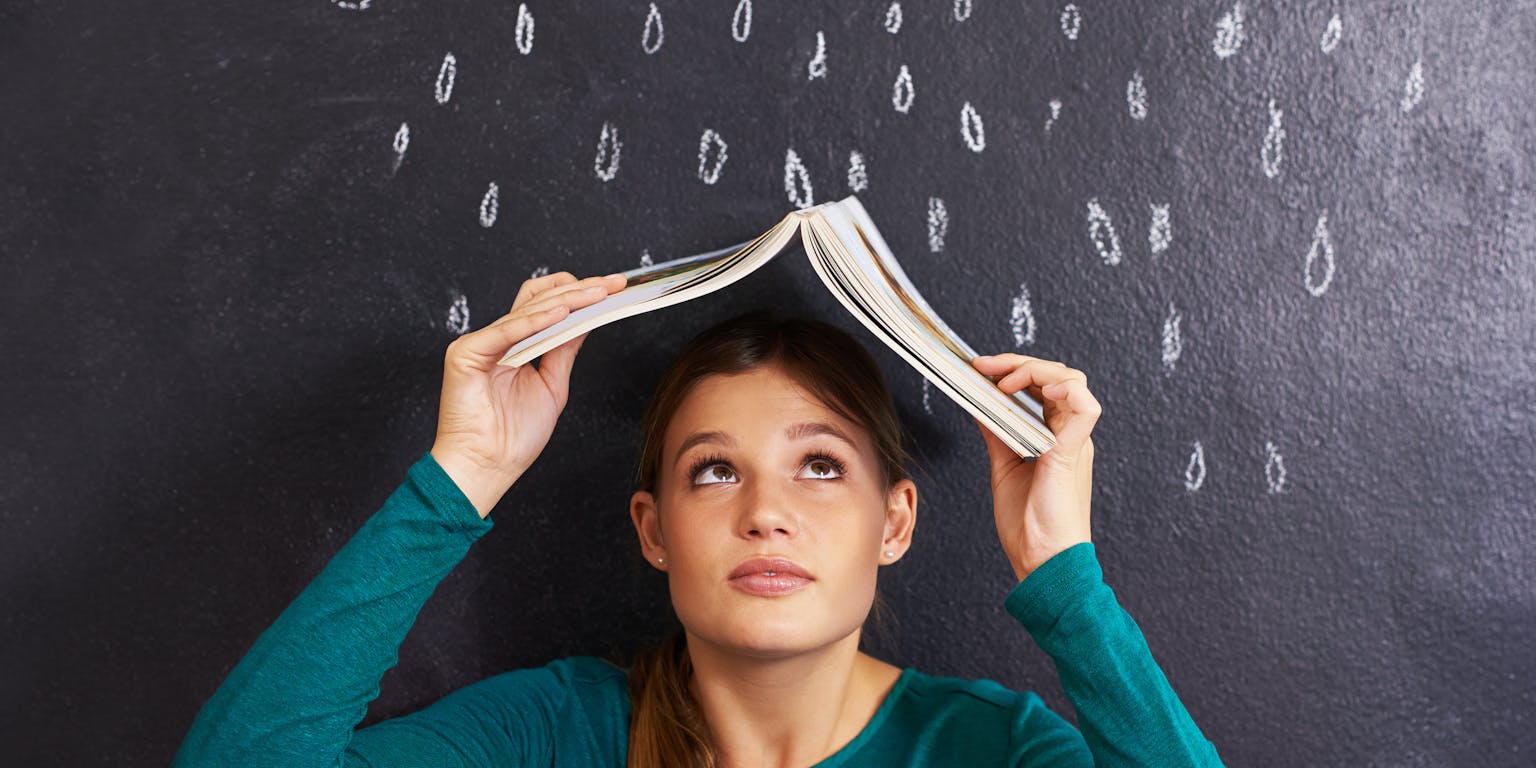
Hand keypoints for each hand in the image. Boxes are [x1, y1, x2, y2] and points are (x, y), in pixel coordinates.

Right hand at [430, 271, 626, 517]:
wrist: (486, 468)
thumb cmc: (512, 438)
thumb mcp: (551, 386)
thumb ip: (563, 351)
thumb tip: (584, 320)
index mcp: (514, 345)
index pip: (547, 306)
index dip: (580, 295)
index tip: (614, 289)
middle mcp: (496, 338)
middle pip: (539, 299)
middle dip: (581, 290)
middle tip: (614, 284)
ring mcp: (479, 343)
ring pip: (527, 309)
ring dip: (567, 300)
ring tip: (599, 293)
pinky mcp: (465, 353)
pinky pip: (505, 331)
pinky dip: (534, 321)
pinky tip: (562, 313)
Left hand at [970, 354, 1101, 581]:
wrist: (1042, 562)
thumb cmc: (1028, 525)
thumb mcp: (1004, 467)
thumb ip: (997, 433)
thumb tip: (980, 404)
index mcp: (1056, 438)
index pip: (1044, 387)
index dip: (1016, 370)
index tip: (981, 369)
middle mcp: (1069, 436)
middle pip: (1057, 376)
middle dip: (1019, 363)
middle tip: (985, 367)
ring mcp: (1074, 442)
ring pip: (1072, 381)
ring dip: (1035, 371)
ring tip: (1004, 381)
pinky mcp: (1072, 453)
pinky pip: (1085, 408)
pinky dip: (1065, 389)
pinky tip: (1041, 388)